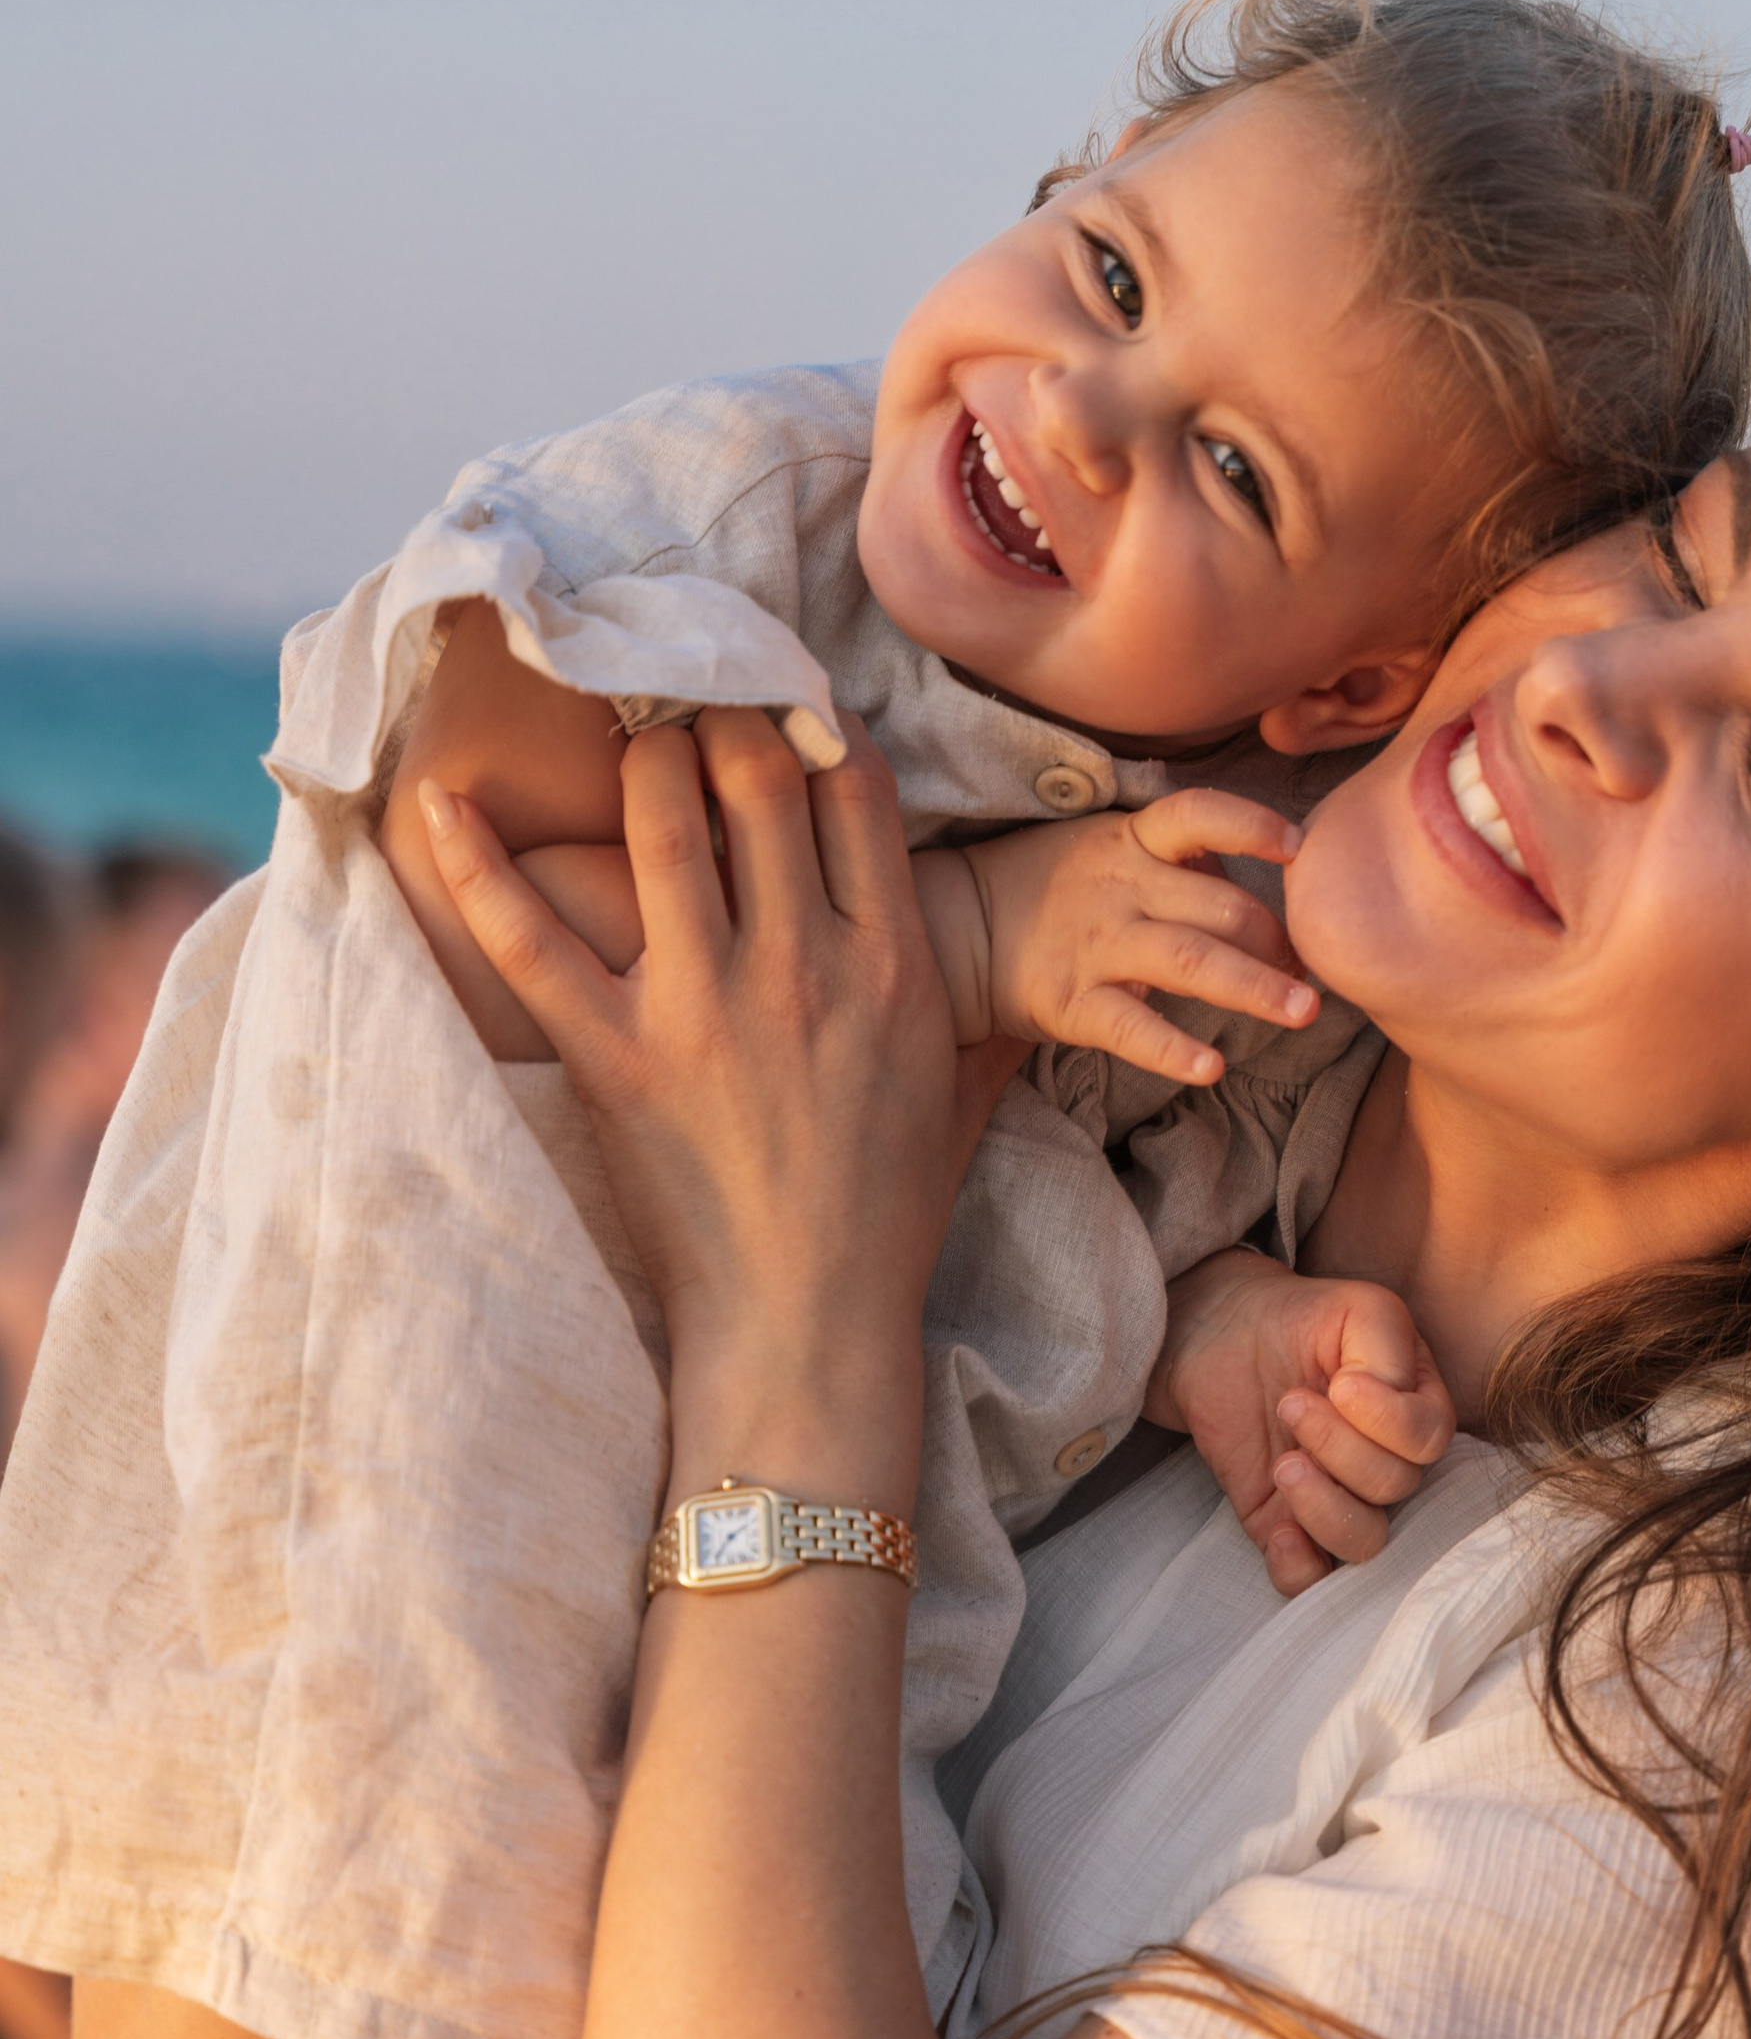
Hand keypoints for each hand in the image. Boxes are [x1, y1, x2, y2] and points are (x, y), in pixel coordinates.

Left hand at [420, 712, 1011, 1391]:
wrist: (808, 1325)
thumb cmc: (888, 1220)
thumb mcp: (963, 1097)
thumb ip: (985, 1016)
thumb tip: (1023, 970)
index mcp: (893, 966)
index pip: (852, 792)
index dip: (810, 730)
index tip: (781, 714)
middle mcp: (804, 967)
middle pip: (758, 780)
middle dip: (725, 724)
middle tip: (698, 714)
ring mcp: (706, 1008)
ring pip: (662, 824)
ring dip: (642, 763)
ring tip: (631, 746)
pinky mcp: (618, 1058)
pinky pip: (530, 941)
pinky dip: (477, 866)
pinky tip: (438, 803)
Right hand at [961, 792, 1320, 1088]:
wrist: (961, 927)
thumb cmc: (1056, 885)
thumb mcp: (1112, 845)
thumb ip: (1183, 859)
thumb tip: (1269, 882)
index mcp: (1134, 840)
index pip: (1199, 814)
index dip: (1253, 826)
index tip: (1300, 847)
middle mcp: (1123, 887)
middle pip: (1220, 908)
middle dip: (1280, 941)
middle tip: (1320, 977)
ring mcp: (1098, 945)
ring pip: (1191, 963)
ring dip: (1254, 988)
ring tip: (1303, 1013)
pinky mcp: (1073, 1001)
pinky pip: (1131, 1027)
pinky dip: (1173, 1049)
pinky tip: (1213, 1067)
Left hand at [1148, 1249, 1455, 1595]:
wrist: (1219, 1336)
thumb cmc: (1298, 1319)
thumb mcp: (1358, 1308)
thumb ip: (1389, 1347)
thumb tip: (1379, 1403)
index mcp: (1417, 1409)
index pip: (1429, 1440)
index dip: (1387, 1422)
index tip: (1338, 1383)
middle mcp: (1388, 1461)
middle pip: (1396, 1486)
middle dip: (1340, 1446)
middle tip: (1290, 1401)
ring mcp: (1338, 1498)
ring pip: (1365, 1541)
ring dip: (1324, 1506)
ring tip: (1283, 1462)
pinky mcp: (1286, 1526)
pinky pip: (1310, 1579)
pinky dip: (1300, 1568)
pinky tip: (1280, 1531)